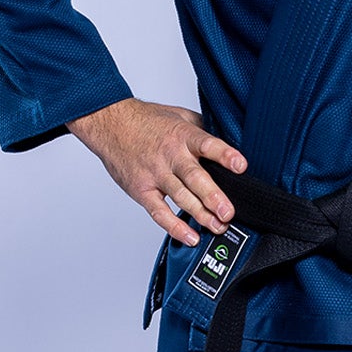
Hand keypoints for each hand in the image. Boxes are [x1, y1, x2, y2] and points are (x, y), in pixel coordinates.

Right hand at [66, 98, 246, 244]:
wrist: (111, 123)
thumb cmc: (146, 120)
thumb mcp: (179, 115)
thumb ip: (202, 128)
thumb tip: (229, 140)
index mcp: (182, 135)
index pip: (207, 144)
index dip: (225, 155)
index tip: (241, 166)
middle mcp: (170, 155)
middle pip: (194, 177)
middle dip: (213, 196)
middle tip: (228, 212)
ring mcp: (155, 174)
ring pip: (180, 197)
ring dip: (200, 214)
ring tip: (218, 226)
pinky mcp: (142, 190)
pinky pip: (159, 212)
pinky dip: (174, 227)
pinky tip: (190, 236)